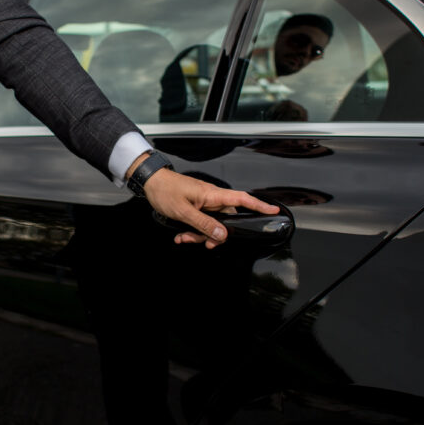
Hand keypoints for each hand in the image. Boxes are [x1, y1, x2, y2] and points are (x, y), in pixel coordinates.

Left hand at [137, 164, 279, 248]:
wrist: (150, 182)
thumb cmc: (165, 191)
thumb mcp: (183, 211)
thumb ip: (204, 224)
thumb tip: (222, 234)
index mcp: (212, 195)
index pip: (241, 200)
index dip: (259, 205)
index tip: (273, 210)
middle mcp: (211, 199)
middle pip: (225, 220)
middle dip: (214, 235)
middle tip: (201, 243)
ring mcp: (204, 203)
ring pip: (212, 225)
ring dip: (199, 235)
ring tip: (184, 237)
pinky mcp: (196, 207)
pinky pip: (201, 223)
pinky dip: (193, 231)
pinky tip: (181, 235)